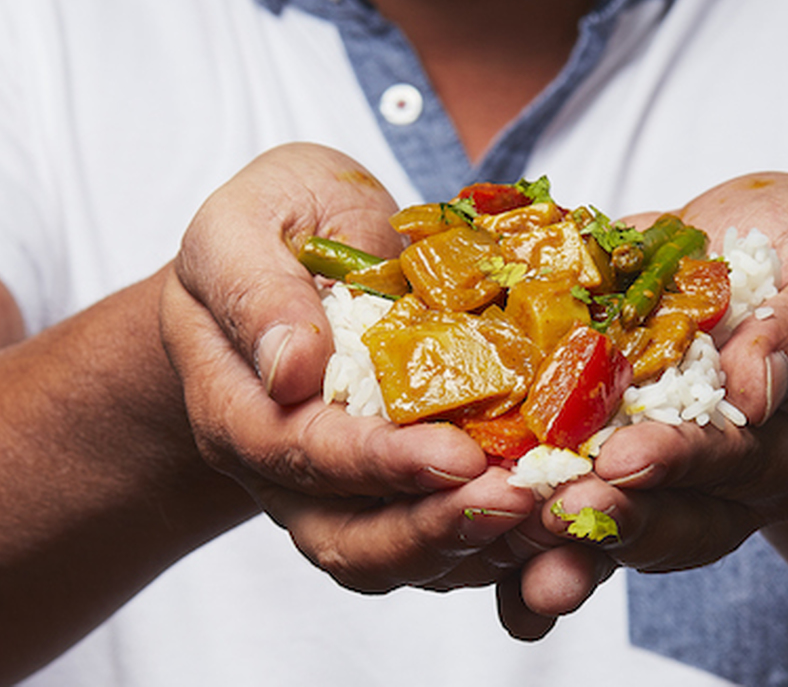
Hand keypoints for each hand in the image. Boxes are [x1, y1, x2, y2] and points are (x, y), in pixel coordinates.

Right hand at [160, 143, 534, 592]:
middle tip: (519, 500)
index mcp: (237, 405)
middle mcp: (284, 470)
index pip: (301, 455)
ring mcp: (339, 491)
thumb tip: (290, 368)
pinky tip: (550, 516)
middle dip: (437, 530)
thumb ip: (257, 291)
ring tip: (546, 515)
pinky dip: (495, 542)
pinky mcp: (394, 488)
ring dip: (475, 548)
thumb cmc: (267, 228)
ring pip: (398, 559)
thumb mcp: (242, 227)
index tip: (459, 455)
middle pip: (349, 541)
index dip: (380, 464)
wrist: (291, 254)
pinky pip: (439, 542)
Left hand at [499, 172, 787, 633]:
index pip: (742, 464)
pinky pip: (574, 518)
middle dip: (614, 518)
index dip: (683, 462)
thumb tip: (756, 393)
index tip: (628, 457)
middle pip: (678, 524)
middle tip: (554, 510)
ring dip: (566, 547)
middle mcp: (732, 488)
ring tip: (514, 549)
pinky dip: (533, 549)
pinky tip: (496, 579)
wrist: (750, 255)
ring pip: (621, 534)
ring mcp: (668, 486)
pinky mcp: (609, 470)